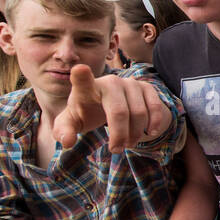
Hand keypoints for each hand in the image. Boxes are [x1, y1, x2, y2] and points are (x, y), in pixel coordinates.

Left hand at [54, 65, 170, 152]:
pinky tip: (149, 132)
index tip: (80, 69)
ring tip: (128, 144)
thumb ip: (63, 132)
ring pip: (139, 113)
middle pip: (119, 112)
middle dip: (120, 136)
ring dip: (135, 134)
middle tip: (116, 150)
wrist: (108, 105)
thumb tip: (67, 142)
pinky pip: (155, 107)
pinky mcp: (146, 88)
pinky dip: (154, 123)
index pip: (81, 80)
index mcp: (86, 88)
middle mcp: (110, 82)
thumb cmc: (86, 113)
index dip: (81, 75)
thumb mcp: (71, 123)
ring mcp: (130, 83)